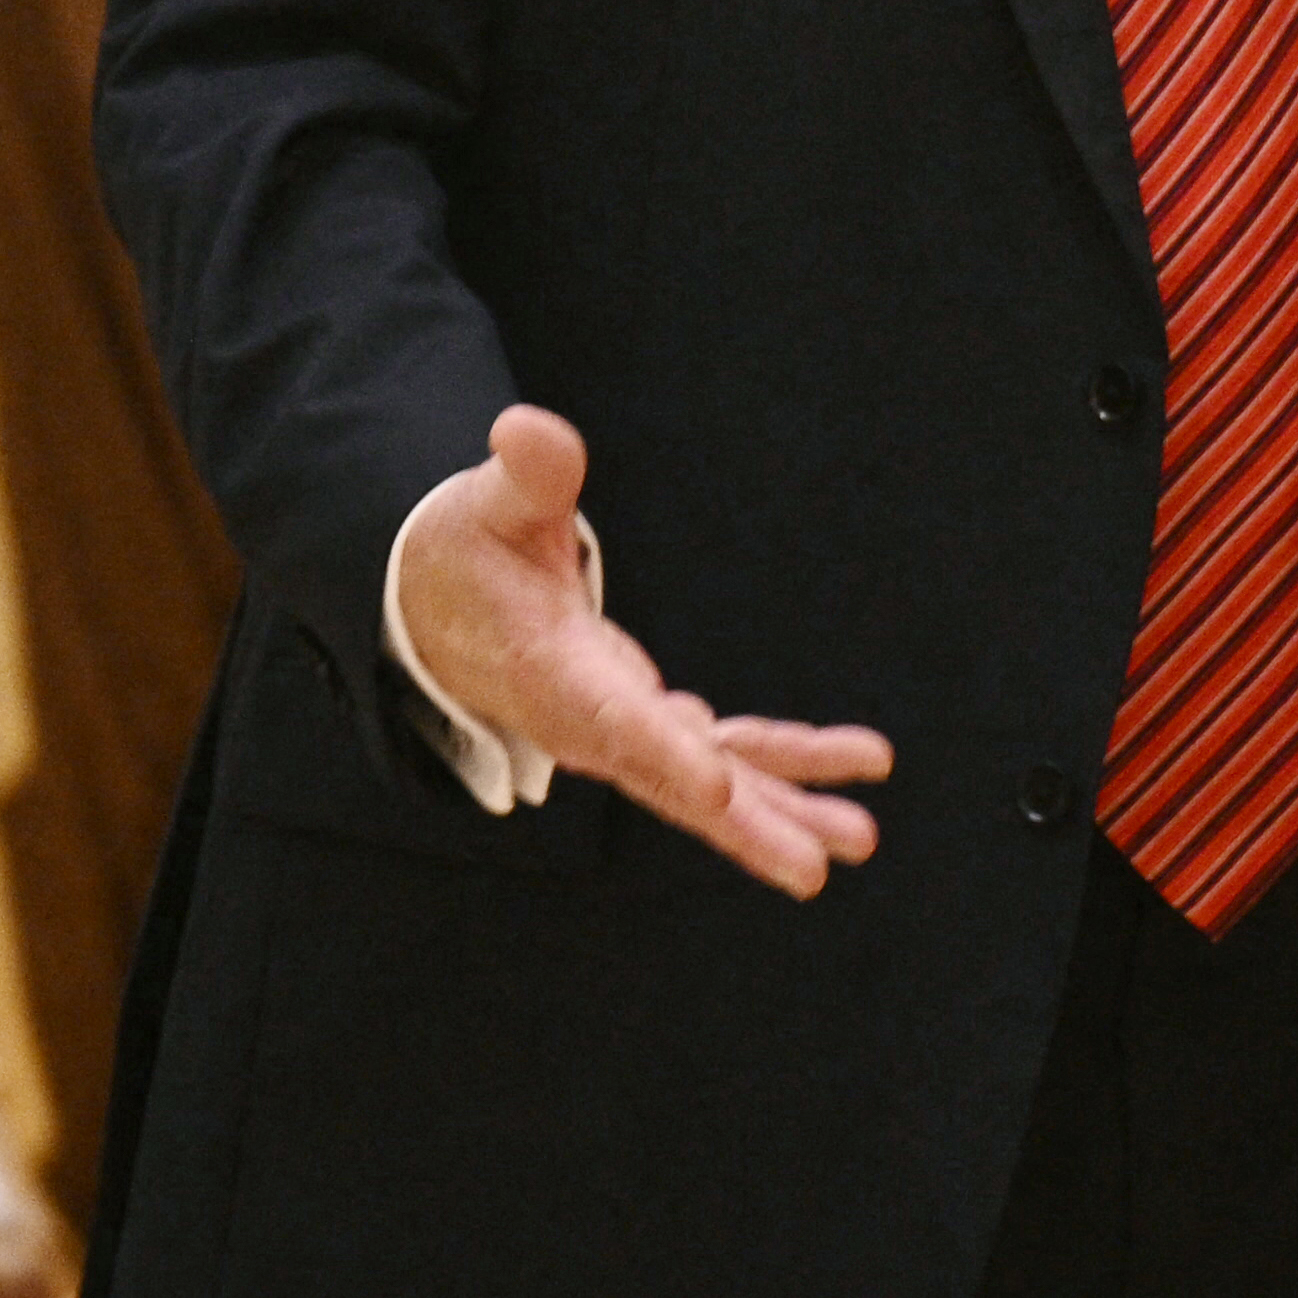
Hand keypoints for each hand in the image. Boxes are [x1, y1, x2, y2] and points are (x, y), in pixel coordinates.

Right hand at [396, 405, 893, 890]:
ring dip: (784, 811)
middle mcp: (591, 723)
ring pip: (710, 783)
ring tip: (858, 840)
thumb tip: (530, 429)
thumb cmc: (465, 552)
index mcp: (549, 674)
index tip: (720, 792)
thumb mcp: (482, 505)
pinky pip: (727, 751)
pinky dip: (787, 760)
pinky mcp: (649, 723)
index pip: (609, 721)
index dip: (665, 757)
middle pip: (672, 782)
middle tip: (813, 868)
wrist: (439, 612)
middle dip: (743, 827)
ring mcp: (625, 732)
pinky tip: (856, 769)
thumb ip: (524, 477)